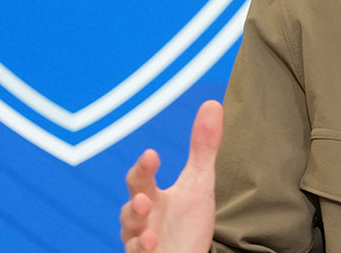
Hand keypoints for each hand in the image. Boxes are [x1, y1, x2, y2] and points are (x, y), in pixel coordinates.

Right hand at [121, 101, 223, 251]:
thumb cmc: (188, 222)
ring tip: (148, 229)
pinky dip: (141, 251)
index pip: (140, 178)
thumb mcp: (199, 183)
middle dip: (133, 204)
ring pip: (129, 235)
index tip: (152, 155)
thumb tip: (212, 103)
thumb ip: (202, 147)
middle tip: (143, 199)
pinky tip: (152, 245)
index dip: (143, 167)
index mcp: (151, 196)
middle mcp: (142, 219)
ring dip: (137, 230)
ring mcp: (141, 243)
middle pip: (129, 208)